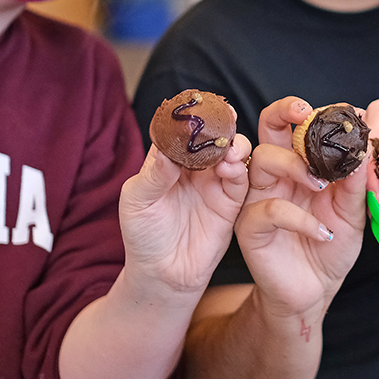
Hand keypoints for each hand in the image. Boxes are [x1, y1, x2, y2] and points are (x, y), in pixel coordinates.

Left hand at [118, 131, 251, 295]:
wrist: (163, 275)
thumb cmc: (142, 236)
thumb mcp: (137, 202)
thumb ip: (153, 176)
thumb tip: (166, 150)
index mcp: (167, 160)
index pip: (181, 131)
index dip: (191, 116)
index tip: (201, 103)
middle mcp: (194, 168)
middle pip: (211, 137)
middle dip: (220, 124)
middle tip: (227, 115)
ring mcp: (214, 184)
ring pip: (231, 154)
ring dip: (234, 145)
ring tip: (229, 149)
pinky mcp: (230, 203)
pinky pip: (241, 180)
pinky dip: (240, 169)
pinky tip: (233, 168)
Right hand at [235, 97, 368, 316]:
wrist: (314, 291)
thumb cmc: (329, 246)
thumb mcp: (352, 212)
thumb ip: (355, 182)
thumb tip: (363, 149)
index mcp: (298, 165)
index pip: (296, 126)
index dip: (312, 113)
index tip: (341, 112)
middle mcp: (274, 175)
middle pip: (268, 129)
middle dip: (284, 112)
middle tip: (307, 114)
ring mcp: (258, 198)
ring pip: (263, 160)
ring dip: (296, 166)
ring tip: (322, 186)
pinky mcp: (249, 227)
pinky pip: (268, 209)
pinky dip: (299, 218)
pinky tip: (322, 233)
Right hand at [362, 97, 378, 203]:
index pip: (370, 142)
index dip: (370, 170)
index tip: (377, 194)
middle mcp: (371, 124)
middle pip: (362, 160)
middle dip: (369, 190)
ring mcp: (369, 142)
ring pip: (363, 173)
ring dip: (372, 198)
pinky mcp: (371, 157)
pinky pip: (370, 178)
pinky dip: (377, 196)